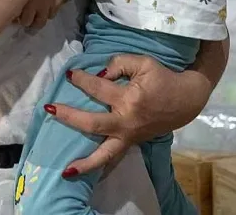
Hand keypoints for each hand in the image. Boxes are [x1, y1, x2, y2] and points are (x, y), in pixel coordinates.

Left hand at [49, 54, 212, 175]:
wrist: (186, 100)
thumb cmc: (163, 79)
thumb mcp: (143, 63)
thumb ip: (118, 64)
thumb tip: (98, 75)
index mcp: (130, 100)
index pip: (98, 88)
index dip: (82, 80)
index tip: (70, 75)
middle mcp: (127, 122)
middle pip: (93, 124)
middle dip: (69, 117)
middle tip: (49, 108)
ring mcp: (129, 136)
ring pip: (106, 154)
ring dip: (85, 163)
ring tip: (66, 171)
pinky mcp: (132, 142)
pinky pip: (114, 157)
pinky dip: (99, 166)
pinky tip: (82, 172)